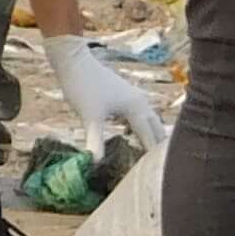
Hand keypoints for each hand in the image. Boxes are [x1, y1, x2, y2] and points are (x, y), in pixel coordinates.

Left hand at [47, 29, 164, 158]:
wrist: (73, 60)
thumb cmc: (82, 87)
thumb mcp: (90, 118)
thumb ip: (95, 142)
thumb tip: (95, 164)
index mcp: (137, 108)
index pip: (150, 138)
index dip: (152, 157)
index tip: (157, 175)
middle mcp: (141, 102)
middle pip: (157, 130)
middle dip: (158, 148)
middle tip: (160, 170)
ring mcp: (135, 97)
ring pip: (150, 121)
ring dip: (151, 137)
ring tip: (150, 157)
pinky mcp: (125, 95)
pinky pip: (140, 116)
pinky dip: (140, 128)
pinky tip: (130, 136)